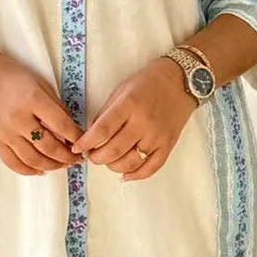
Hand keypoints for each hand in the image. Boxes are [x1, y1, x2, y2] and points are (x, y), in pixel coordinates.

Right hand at [0, 51, 84, 175]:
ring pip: (34, 160)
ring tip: (63, 165)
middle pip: (49, 147)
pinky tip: (41, 170)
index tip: (84, 143)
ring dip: (52, 166)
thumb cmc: (11, 76)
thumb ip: (54, 106)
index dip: (76, 138)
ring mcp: (5, 133)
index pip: (62, 125)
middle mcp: (18, 119)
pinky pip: (14, 164)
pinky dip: (30, 171)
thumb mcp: (38, 83)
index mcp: (32, 99)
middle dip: (67, 156)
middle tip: (76, 158)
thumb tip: (70, 131)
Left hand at [70, 57, 197, 181]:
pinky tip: (125, 174)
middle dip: (96, 158)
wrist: (179, 81)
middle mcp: (143, 123)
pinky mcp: (168, 145)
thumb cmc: (147, 84)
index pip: (102, 131)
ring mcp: (157, 136)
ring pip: (130, 163)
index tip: (76, 148)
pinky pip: (151, 168)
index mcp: (129, 105)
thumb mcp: (121, 91)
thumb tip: (92, 137)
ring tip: (107, 160)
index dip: (85, 143)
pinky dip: (136, 175)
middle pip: (113, 151)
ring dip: (112, 166)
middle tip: (91, 155)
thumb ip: (106, 114)